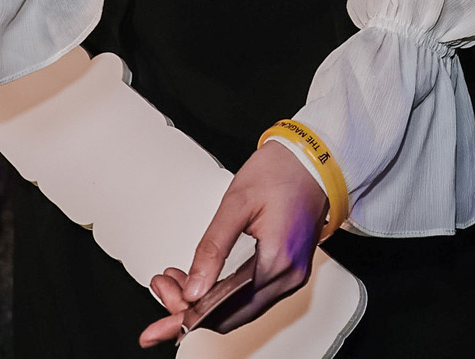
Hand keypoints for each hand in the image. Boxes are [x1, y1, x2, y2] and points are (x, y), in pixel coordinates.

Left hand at [141, 140, 325, 343]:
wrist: (313, 158)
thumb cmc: (281, 171)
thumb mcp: (236, 203)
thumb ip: (212, 248)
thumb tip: (193, 287)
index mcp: (276, 260)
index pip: (224, 308)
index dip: (186, 314)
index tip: (160, 316)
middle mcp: (288, 276)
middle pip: (232, 316)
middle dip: (192, 308)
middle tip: (165, 288)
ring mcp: (292, 276)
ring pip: (241, 309)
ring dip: (207, 301)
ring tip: (178, 281)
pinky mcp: (290, 271)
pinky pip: (253, 297)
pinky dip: (225, 294)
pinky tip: (205, 281)